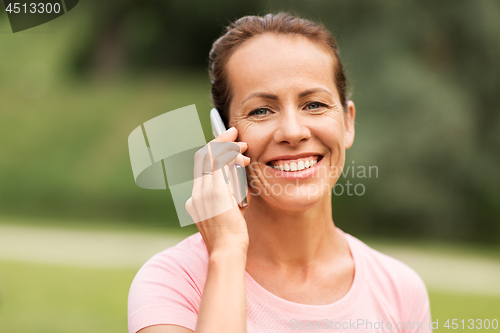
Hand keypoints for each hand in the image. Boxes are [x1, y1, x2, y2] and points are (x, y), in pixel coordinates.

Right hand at [185, 127, 250, 254]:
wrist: (227, 252)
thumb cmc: (231, 237)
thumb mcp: (228, 214)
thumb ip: (231, 197)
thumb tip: (241, 184)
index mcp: (196, 200)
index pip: (201, 168)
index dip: (213, 152)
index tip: (226, 144)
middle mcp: (196, 194)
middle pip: (202, 157)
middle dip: (219, 141)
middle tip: (234, 134)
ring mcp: (203, 193)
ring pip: (211, 157)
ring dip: (228, 147)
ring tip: (243, 147)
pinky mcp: (215, 192)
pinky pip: (220, 165)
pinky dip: (230, 155)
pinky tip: (241, 155)